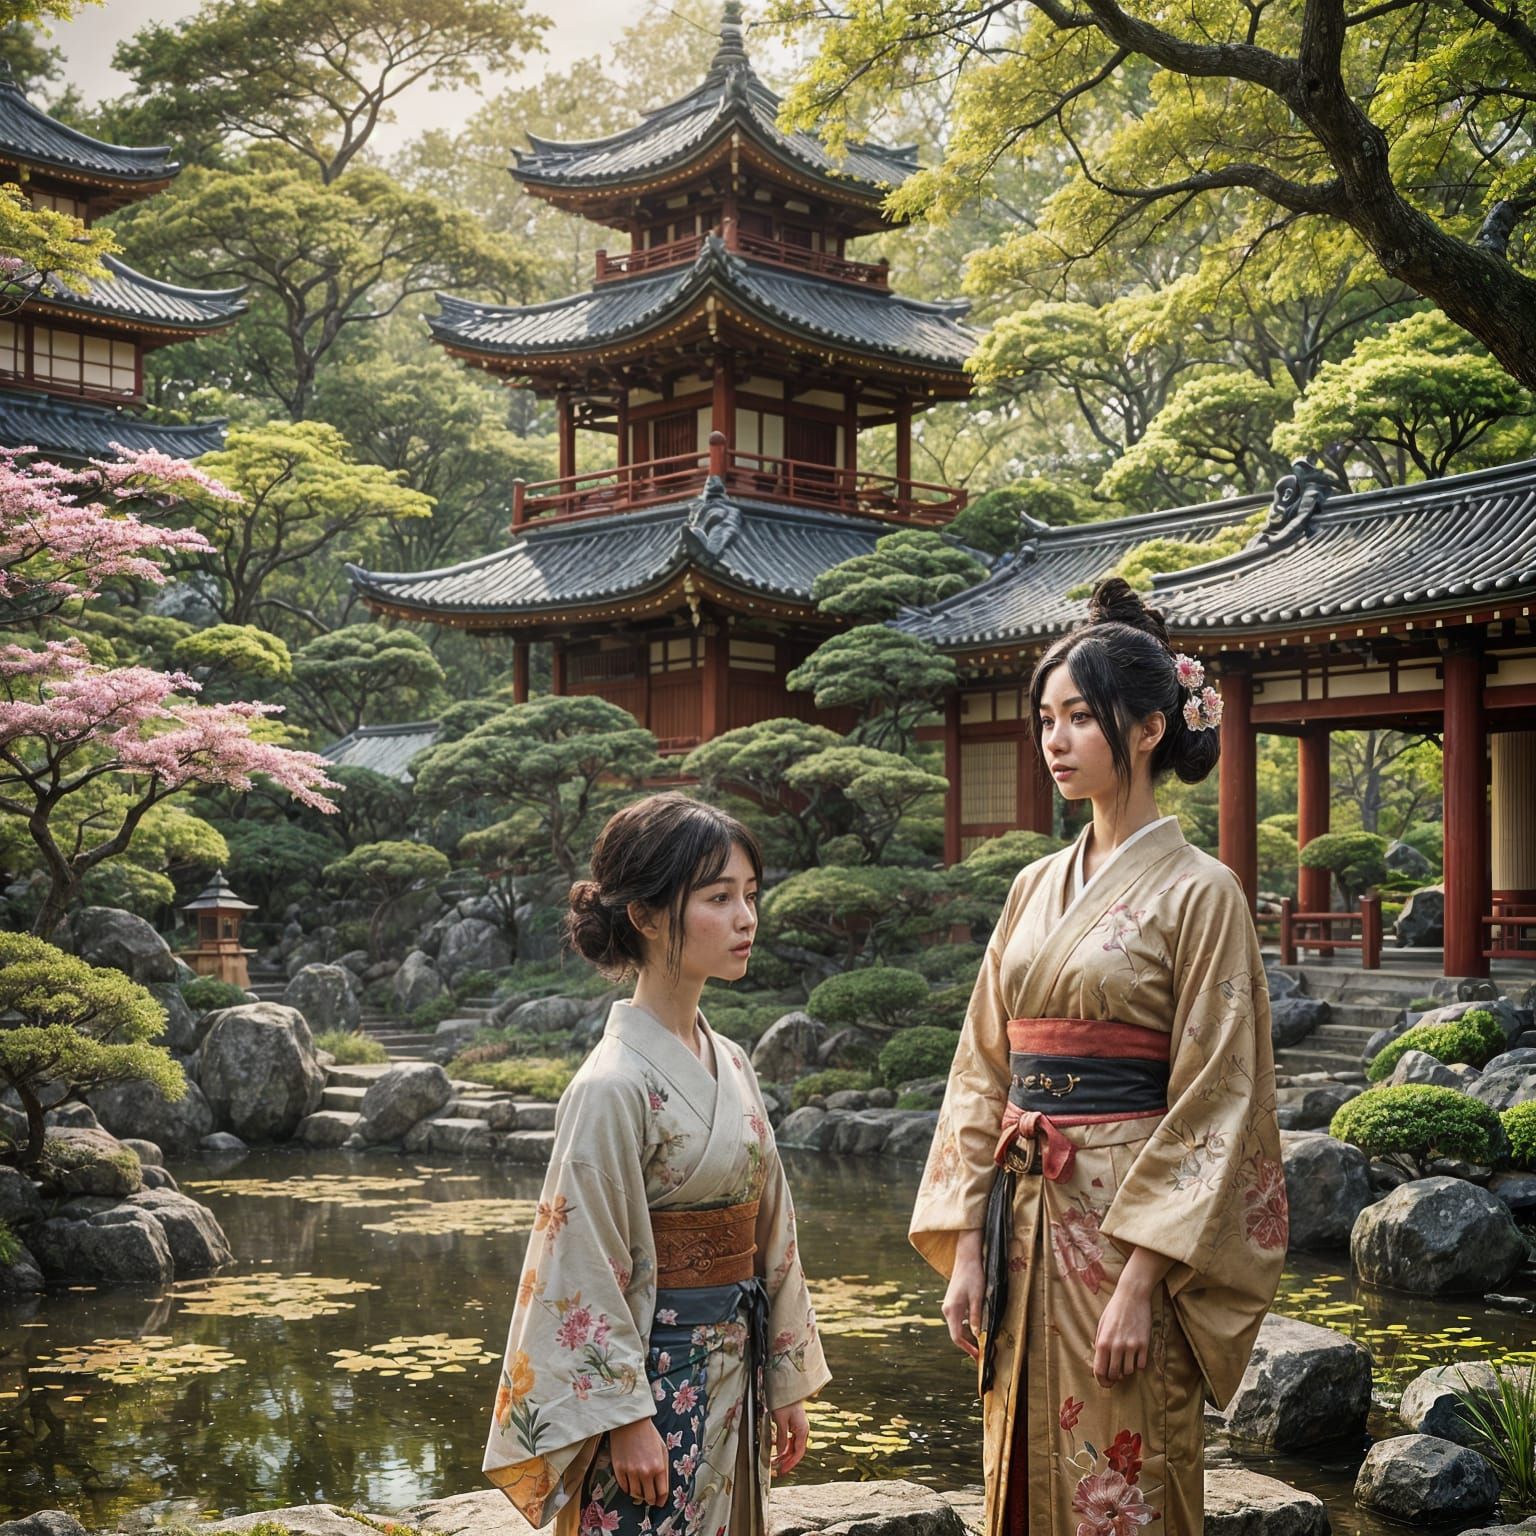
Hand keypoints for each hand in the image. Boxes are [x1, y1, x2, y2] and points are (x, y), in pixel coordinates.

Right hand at [609, 1417, 667, 1506]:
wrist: (631, 1422)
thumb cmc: (648, 1434)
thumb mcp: (662, 1450)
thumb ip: (663, 1470)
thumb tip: (661, 1488)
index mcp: (659, 1467)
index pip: (662, 1493)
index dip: (661, 1500)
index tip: (659, 1502)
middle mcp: (645, 1472)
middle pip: (649, 1497)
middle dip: (651, 1500)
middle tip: (650, 1498)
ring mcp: (631, 1472)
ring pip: (635, 1495)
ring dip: (639, 1496)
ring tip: (640, 1491)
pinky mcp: (619, 1470)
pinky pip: (624, 1488)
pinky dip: (628, 1489)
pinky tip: (630, 1484)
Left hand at [770, 1402, 808, 1476]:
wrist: (787, 1386)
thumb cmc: (785, 1400)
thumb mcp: (781, 1420)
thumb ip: (781, 1437)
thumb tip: (780, 1452)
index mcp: (802, 1430)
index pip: (798, 1452)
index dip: (790, 1463)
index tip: (783, 1471)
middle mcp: (802, 1429)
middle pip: (795, 1450)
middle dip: (786, 1460)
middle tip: (776, 1468)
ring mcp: (798, 1426)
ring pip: (792, 1445)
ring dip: (783, 1453)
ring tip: (774, 1460)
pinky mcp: (793, 1423)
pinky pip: (789, 1438)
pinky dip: (783, 1444)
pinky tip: (775, 1448)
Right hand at [941, 1229, 983, 1360]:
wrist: (966, 1258)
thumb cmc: (974, 1276)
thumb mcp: (978, 1297)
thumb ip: (976, 1317)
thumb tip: (977, 1335)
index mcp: (952, 1310)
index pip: (956, 1336)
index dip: (967, 1349)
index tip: (978, 1356)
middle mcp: (947, 1310)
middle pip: (956, 1333)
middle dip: (968, 1345)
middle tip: (982, 1352)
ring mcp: (948, 1305)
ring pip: (957, 1327)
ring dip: (967, 1336)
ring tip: (981, 1343)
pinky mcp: (952, 1302)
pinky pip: (958, 1319)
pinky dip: (965, 1327)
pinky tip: (976, 1329)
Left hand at [1093, 1282, 1150, 1386]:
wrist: (1132, 1296)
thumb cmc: (1115, 1310)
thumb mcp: (1102, 1325)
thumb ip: (1101, 1344)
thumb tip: (1101, 1363)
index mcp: (1103, 1342)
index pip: (1099, 1371)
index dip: (1102, 1380)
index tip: (1106, 1383)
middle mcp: (1116, 1346)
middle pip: (1114, 1374)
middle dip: (1115, 1378)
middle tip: (1116, 1375)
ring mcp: (1131, 1346)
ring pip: (1128, 1371)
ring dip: (1126, 1370)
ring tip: (1126, 1361)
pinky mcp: (1144, 1344)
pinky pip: (1141, 1365)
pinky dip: (1138, 1364)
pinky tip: (1136, 1356)